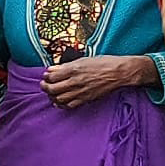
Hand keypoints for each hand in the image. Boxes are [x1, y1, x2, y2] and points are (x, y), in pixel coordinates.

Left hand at [41, 55, 155, 110]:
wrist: (120, 72)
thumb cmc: (103, 63)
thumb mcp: (82, 60)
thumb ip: (65, 66)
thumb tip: (51, 69)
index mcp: (73, 70)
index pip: (51, 77)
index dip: (46, 77)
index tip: (46, 76)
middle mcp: (75, 82)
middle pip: (52, 89)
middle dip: (45, 87)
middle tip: (45, 85)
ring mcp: (81, 92)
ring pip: (58, 99)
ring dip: (52, 96)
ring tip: (52, 93)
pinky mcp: (86, 99)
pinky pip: (70, 105)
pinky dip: (62, 104)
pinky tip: (60, 101)